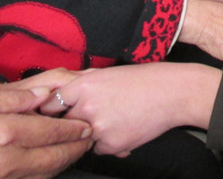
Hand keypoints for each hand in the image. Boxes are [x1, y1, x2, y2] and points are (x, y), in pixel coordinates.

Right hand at [0, 81, 91, 178]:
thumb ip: (13, 96)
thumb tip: (44, 93)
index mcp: (6, 131)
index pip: (52, 130)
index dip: (74, 127)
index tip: (87, 123)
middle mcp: (10, 158)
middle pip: (56, 156)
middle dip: (77, 147)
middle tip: (90, 138)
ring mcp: (4, 176)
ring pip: (47, 172)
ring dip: (65, 161)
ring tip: (77, 149)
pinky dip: (47, 172)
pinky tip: (50, 163)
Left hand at [48, 63, 221, 155]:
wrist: (173, 92)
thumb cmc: (144, 79)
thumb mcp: (108, 73)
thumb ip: (82, 84)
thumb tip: (59, 93)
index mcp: (83, 85)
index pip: (49, 104)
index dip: (51, 110)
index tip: (53, 113)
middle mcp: (86, 107)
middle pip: (62, 124)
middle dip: (72, 123)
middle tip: (90, 116)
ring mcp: (98, 128)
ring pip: (81, 139)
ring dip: (91, 134)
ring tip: (115, 117)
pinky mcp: (112, 144)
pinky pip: (101, 149)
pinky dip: (110, 142)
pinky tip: (126, 126)